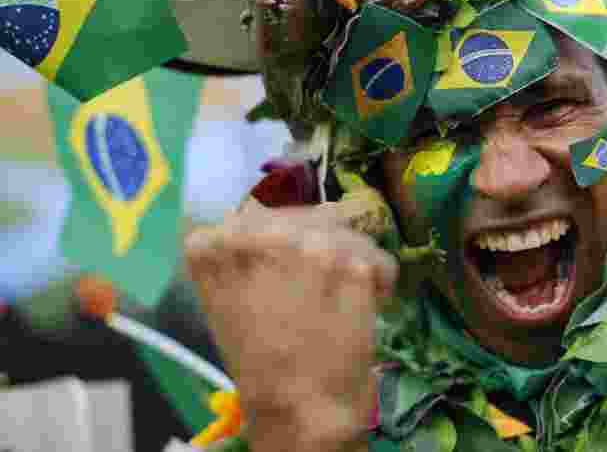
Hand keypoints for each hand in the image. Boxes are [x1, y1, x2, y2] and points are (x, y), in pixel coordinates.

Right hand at [185, 199, 397, 451]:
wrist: (298, 406)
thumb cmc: (258, 361)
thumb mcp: (224, 300)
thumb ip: (234, 253)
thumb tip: (261, 210)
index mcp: (217, 245)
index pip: (254, 212)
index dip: (277, 235)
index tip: (282, 264)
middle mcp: (263, 235)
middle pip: (308, 216)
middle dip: (320, 244)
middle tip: (318, 287)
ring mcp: (311, 247)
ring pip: (346, 231)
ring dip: (351, 259)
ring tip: (340, 299)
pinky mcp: (355, 264)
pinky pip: (377, 257)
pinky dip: (378, 280)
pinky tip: (365, 305)